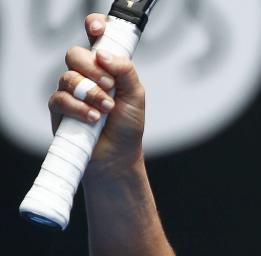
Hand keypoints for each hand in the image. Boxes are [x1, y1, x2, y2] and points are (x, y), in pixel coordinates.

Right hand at [47, 13, 145, 172]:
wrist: (118, 156)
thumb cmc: (127, 126)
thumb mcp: (136, 96)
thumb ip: (125, 72)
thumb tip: (103, 53)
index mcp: (105, 68)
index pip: (96, 40)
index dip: (94, 28)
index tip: (97, 29)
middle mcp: (86, 76)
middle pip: (75, 54)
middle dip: (92, 69)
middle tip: (109, 86)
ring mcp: (70, 91)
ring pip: (68, 76)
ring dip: (90, 93)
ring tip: (106, 109)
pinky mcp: (59, 108)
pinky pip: (60, 98)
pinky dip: (79, 108)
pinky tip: (93, 119)